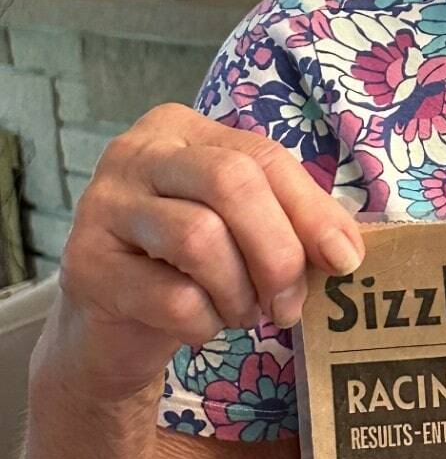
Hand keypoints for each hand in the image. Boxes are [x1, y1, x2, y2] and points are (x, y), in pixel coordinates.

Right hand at [54, 103, 364, 400]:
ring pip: (201, 238)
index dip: (312, 210)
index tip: (344, 259)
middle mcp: (136, 154)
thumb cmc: (186, 267)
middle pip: (232, 183)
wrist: (109, 329)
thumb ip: (291, 221)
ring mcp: (102, 207)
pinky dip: (205, 323)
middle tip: (289, 303)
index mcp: (180, 129)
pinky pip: (173, 297)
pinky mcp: (86, 267)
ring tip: (242, 313)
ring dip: (240, 292)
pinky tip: (202, 326)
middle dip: (278, 251)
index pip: (261, 156)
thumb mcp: (241, 229)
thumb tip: (347, 248)